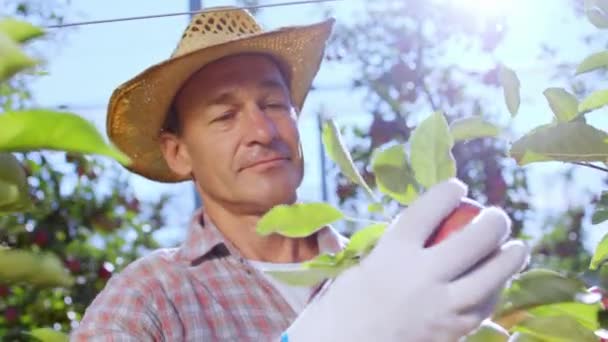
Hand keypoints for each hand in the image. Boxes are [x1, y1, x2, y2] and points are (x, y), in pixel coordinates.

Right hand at [284, 178, 528, 341]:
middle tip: (496, 216)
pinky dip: (496, 291)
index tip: (456, 187)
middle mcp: (422, 278)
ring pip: (491, 277)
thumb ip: (381, 246)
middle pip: (473, 241)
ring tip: (518, 247)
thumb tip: (390, 228)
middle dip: (493, 223)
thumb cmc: (341, 306)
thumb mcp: (354, 267)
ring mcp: (442, 309)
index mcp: (391, 254)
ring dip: (510, 258)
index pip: (428, 211)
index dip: (448, 192)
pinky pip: (485, 307)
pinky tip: (498, 282)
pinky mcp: (452, 332)